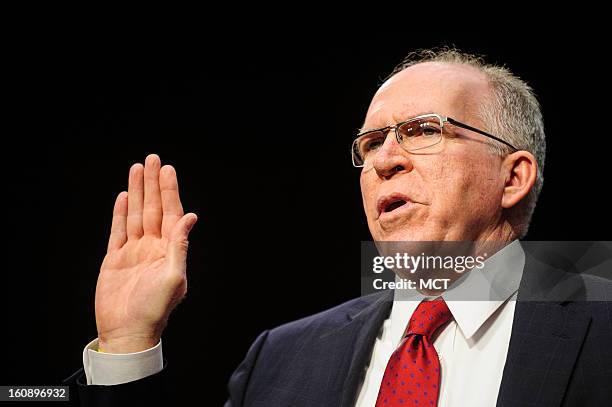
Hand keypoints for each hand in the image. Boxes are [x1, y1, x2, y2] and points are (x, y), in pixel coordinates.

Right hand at [94, 154, 197, 352]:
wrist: (128, 332)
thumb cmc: (154, 311)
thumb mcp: (173, 278)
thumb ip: (180, 246)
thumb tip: (191, 217)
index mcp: (169, 250)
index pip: (170, 213)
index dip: (169, 191)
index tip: (168, 170)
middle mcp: (153, 247)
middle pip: (153, 208)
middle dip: (153, 183)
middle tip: (153, 159)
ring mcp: (134, 252)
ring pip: (136, 214)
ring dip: (137, 191)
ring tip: (137, 169)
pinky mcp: (115, 259)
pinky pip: (118, 231)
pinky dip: (121, 213)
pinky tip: (124, 197)